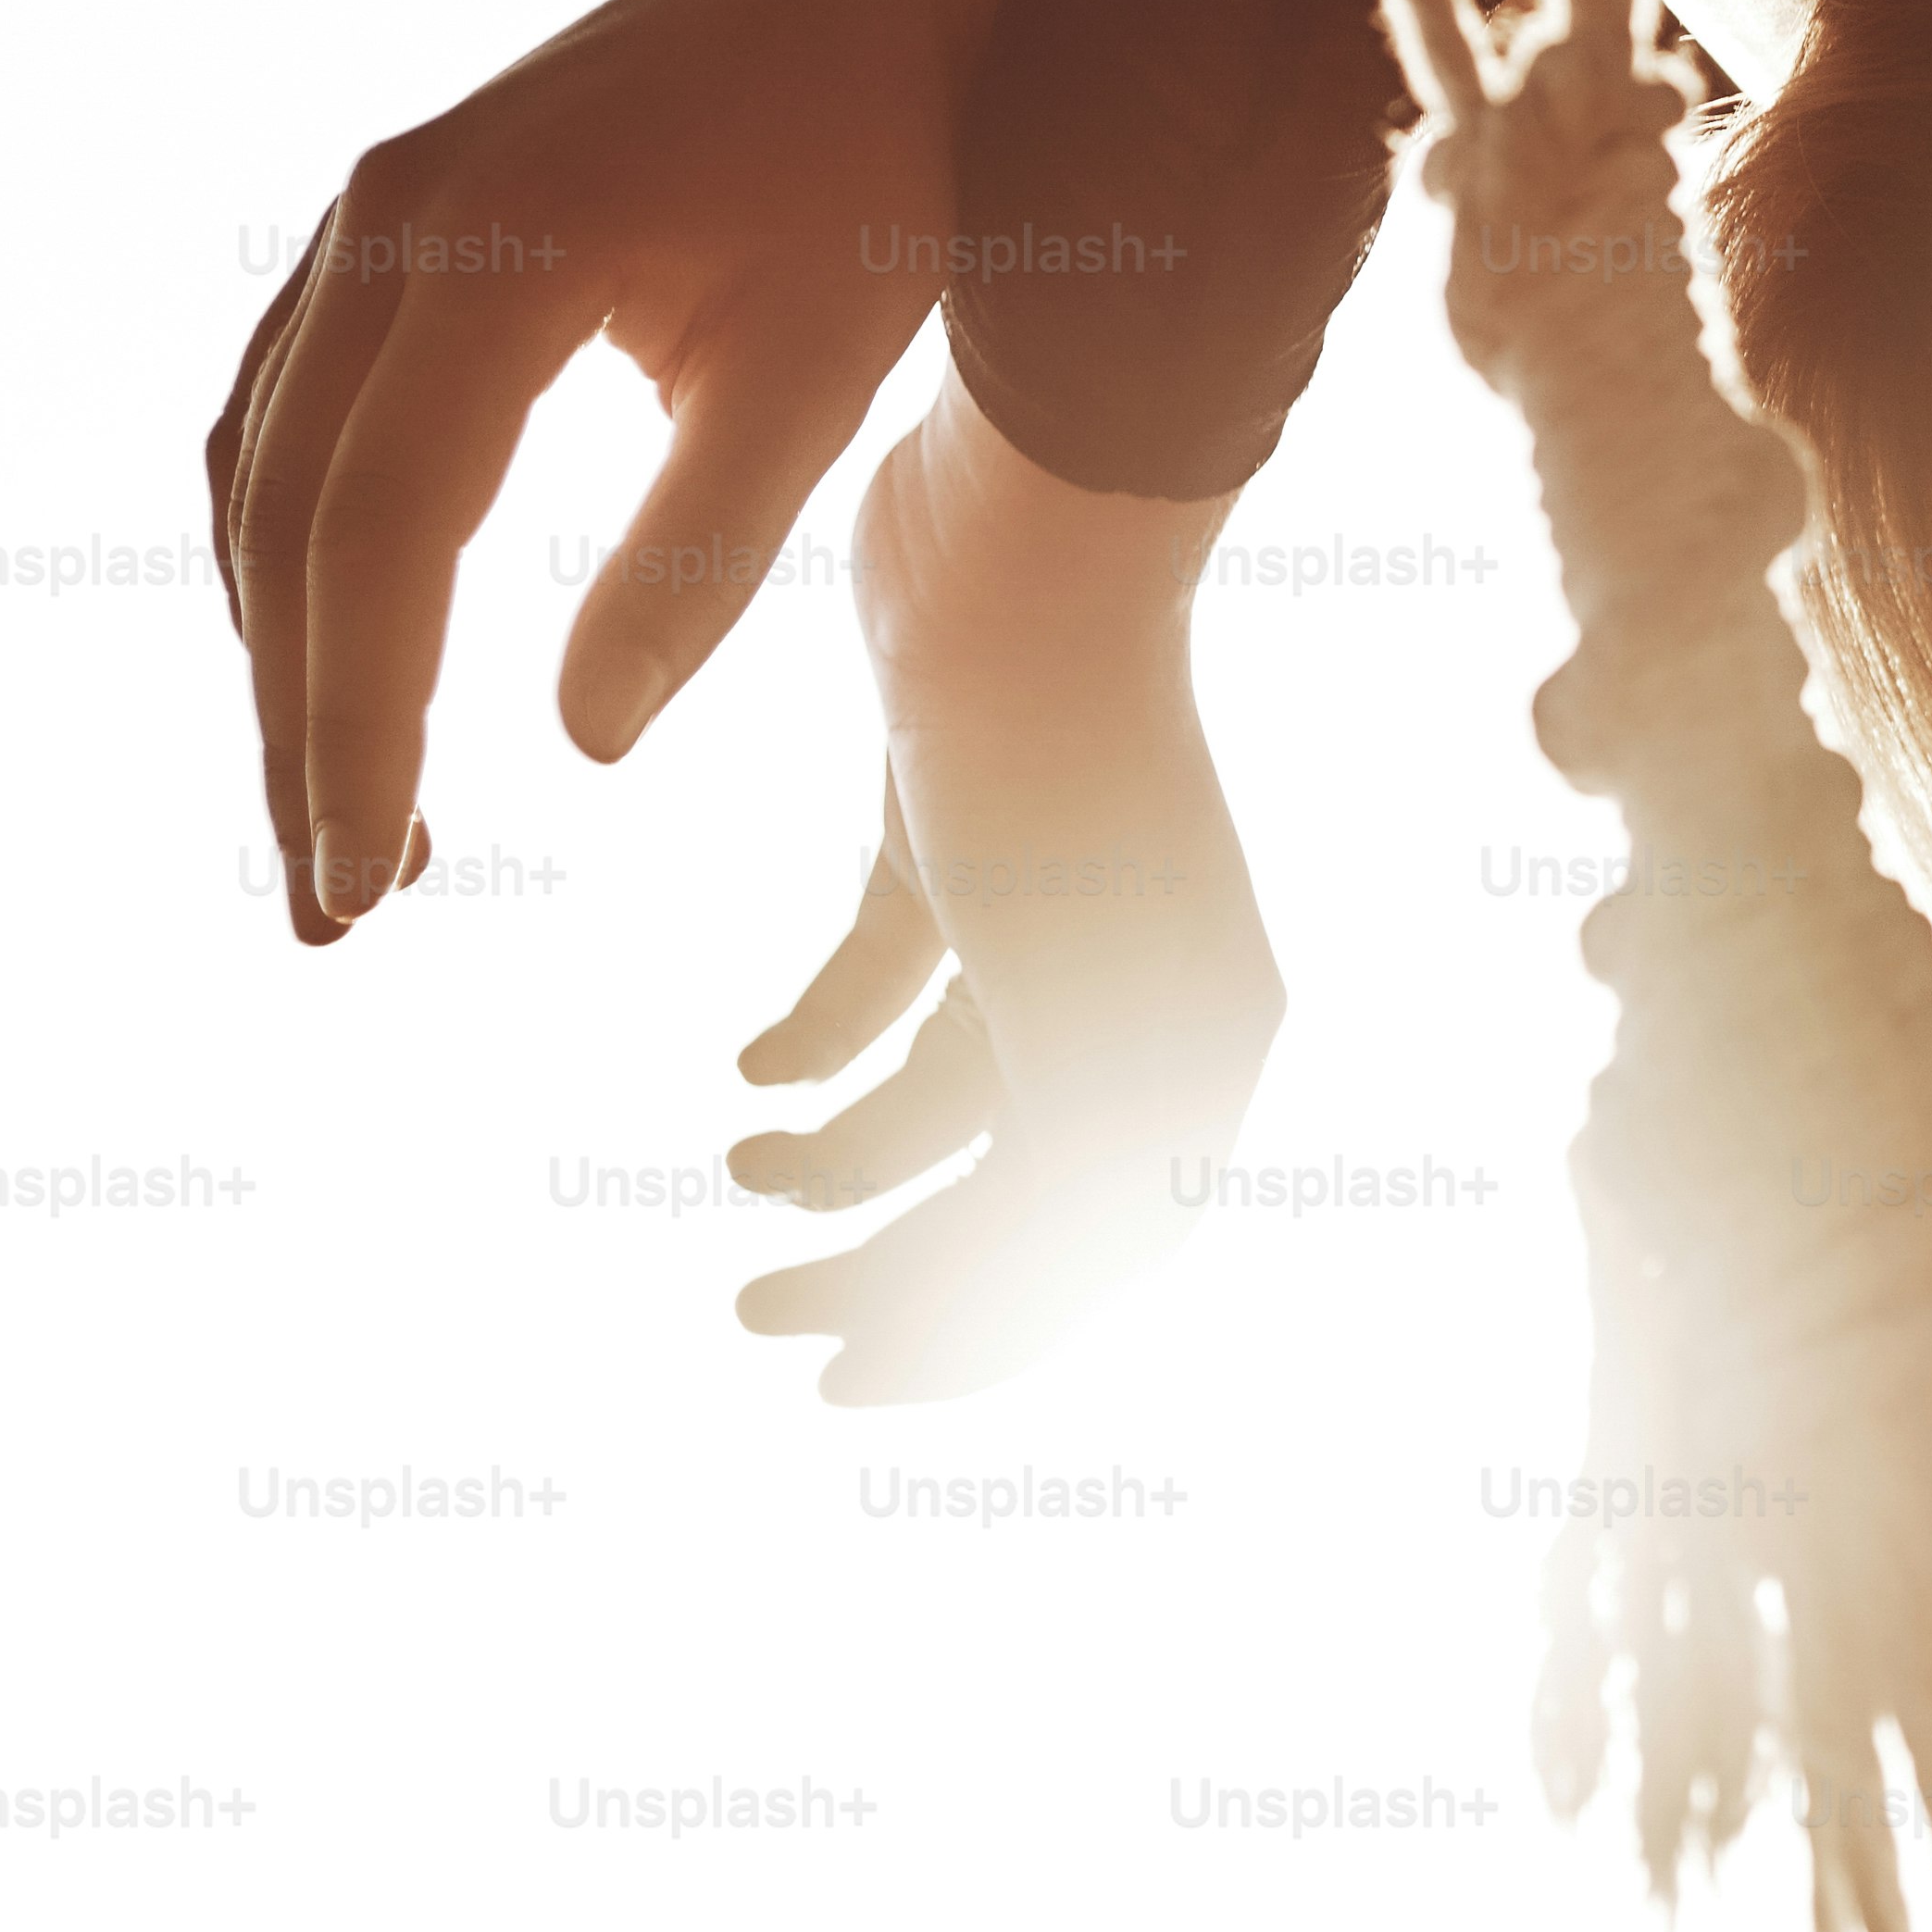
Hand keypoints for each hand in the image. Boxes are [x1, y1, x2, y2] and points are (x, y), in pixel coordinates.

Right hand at [205, 0, 1024, 940]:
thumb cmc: (902, 174)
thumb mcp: (817, 377)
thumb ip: (698, 560)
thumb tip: (587, 748)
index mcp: (488, 254)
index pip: (376, 539)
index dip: (355, 723)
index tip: (367, 878)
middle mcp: (391, 215)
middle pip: (288, 519)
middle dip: (297, 726)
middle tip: (337, 910)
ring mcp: (382, 202)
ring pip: (266, 467)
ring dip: (286, 649)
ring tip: (354, 822)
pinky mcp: (407, 211)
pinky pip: (298, 401)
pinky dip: (300, 544)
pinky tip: (344, 660)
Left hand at [725, 381, 1284, 1404]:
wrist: (1023, 541)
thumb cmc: (1055, 782)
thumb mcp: (1073, 1017)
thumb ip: (1061, 1188)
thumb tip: (1009, 1320)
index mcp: (1197, 1046)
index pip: (1089, 1255)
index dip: (969, 1341)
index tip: (838, 1389)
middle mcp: (1141, 988)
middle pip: (1011, 1185)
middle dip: (885, 1265)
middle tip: (754, 1320)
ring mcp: (1052, 909)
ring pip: (942, 1091)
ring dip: (839, 1154)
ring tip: (733, 1177)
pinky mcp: (959, 834)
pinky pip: (890, 981)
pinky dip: (820, 1036)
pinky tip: (746, 1074)